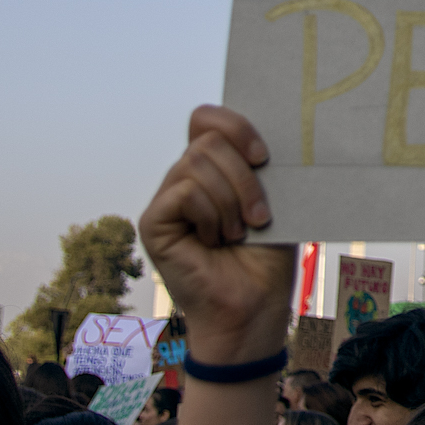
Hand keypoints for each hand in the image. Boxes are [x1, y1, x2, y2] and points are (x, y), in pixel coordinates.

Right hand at [138, 105, 294, 362]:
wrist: (253, 305)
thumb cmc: (265, 256)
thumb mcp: (272, 199)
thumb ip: (257, 164)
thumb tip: (271, 129)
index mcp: (213, 168)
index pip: (207, 118)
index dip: (235, 126)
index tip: (264, 157)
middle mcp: (185, 178)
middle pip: (208, 140)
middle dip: (244, 177)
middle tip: (259, 216)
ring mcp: (166, 200)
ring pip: (197, 163)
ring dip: (231, 201)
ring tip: (237, 234)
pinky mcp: (153, 222)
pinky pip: (185, 191)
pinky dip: (210, 214)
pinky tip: (214, 241)